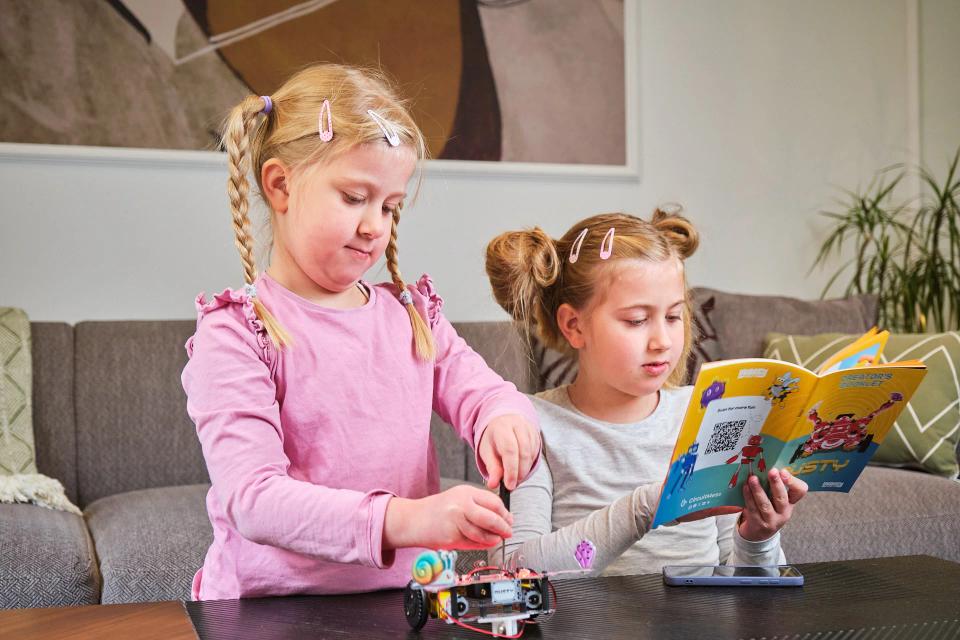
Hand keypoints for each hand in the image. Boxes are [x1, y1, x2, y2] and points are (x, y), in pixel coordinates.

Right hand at [382, 484, 512, 550]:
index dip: (505, 514)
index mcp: (465, 492)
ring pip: (483, 533)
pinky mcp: (451, 537)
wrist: (413, 519)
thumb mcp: (458, 498)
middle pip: (492, 518)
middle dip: (503, 527)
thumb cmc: (437, 510)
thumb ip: (479, 505)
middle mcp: (461, 505)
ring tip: (496, 540)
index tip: (509, 520)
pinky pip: (473, 543)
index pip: (494, 502)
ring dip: (494, 539)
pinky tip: (485, 543)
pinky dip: (482, 545)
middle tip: (508, 532)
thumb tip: (504, 518)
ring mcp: (456, 521)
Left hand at [477, 414, 540, 489]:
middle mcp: (517, 425)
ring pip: (531, 453)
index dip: (511, 470)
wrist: (502, 421)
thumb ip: (492, 468)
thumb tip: (493, 484)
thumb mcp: (487, 452)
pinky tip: (521, 468)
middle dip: (520, 472)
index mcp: (501, 427)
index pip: (509, 450)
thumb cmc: (493, 438)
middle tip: (513, 485)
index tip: (509, 485)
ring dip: (525, 470)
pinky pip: (536, 453)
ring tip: (515, 478)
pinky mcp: (536, 434)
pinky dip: (529, 464)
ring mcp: (529, 428)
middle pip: (524, 452)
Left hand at [737, 467, 807, 540]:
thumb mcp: (775, 498)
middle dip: (777, 484)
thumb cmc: (768, 508)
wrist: (759, 532)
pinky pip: (753, 509)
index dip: (793, 482)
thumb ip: (774, 484)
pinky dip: (748, 497)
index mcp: (791, 502)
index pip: (800, 491)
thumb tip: (764, 466)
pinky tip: (745, 488)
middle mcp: (784, 512)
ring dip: (758, 490)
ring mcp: (772, 520)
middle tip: (772, 471)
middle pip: (782, 498)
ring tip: (752, 478)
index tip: (784, 471)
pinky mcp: (759, 524)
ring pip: (765, 505)